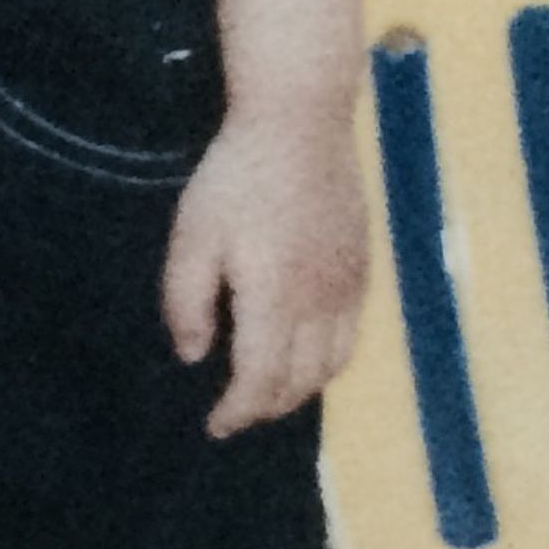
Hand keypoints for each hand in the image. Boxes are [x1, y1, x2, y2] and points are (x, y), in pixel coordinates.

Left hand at [160, 100, 368, 437]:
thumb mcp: (192, 235)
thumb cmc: (236, 176)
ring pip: (333, 365)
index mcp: (274, 299)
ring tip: (269, 392)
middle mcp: (319, 303)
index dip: (237, 413)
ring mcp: (347, 286)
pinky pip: (351, 334)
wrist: (301, 123)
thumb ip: (187, 301)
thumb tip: (194, 355)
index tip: (215, 425)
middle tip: (236, 413)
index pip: (260, 381)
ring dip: (301, 390)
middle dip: (266, 408)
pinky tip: (305, 352)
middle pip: (300, 383)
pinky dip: (328, 360)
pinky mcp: (362, 266)